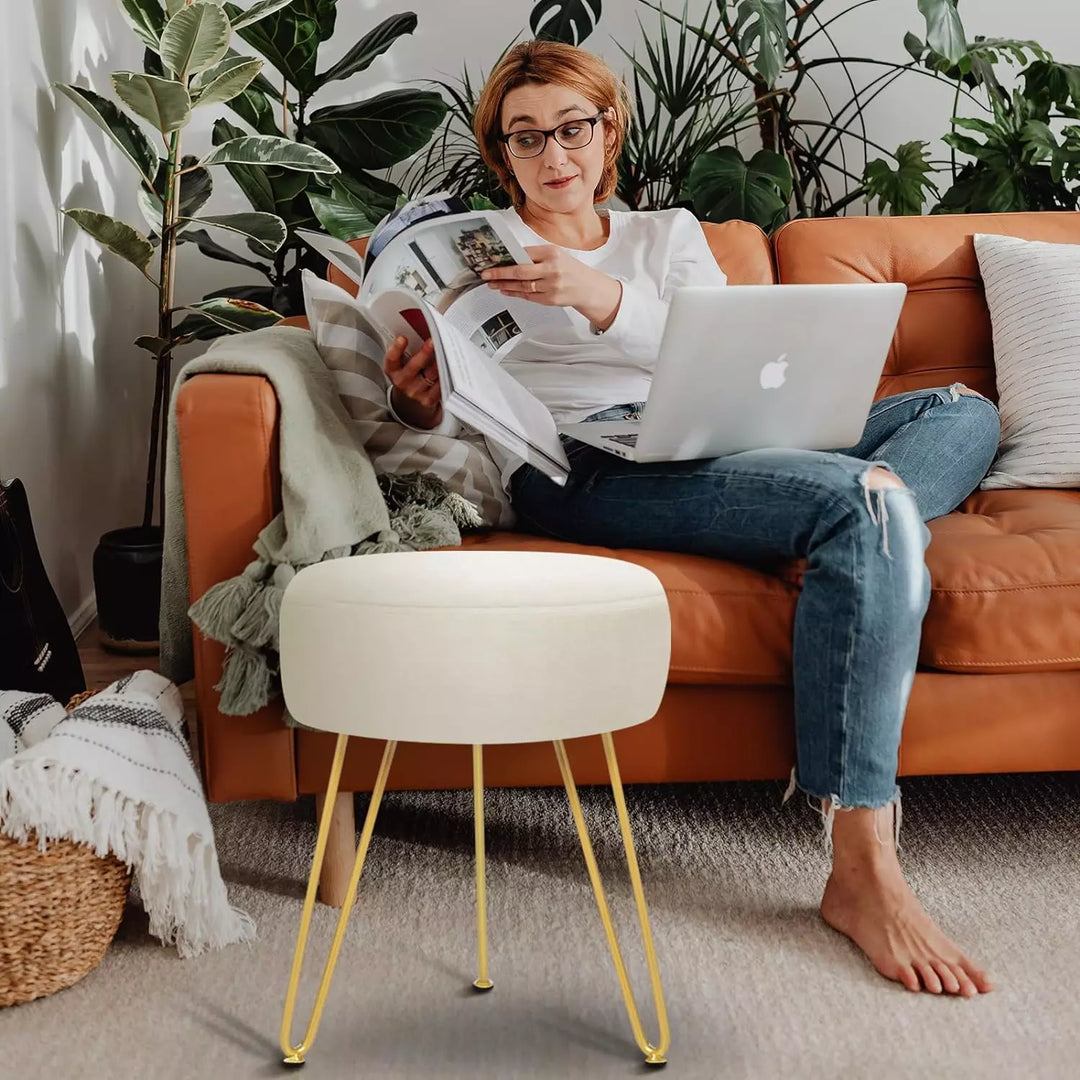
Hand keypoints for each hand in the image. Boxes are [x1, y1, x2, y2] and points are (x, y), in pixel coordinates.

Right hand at [383, 335, 441, 427]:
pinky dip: (448, 375)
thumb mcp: (405, 361)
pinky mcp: (429, 400)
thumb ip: (412, 347)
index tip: (402, 338)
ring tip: (448, 351)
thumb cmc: (412, 373)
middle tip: (433, 341)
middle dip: (424, 353)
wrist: (412, 400)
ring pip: (431, 375)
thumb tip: (428, 327)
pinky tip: (454, 366)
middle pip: (414, 367)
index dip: (396, 349)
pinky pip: (440, 386)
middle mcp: (403, 382)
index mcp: (393, 370)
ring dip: (440, 363)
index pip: (392, 359)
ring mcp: (416, 392)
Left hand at [481, 245, 622, 328]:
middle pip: (520, 271)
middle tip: (485, 274)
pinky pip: (528, 296)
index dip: (507, 257)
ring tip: (491, 283)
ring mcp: (551, 286)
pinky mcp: (550, 299)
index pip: (524, 254)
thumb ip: (536, 256)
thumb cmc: (569, 269)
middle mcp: (552, 269)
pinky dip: (514, 293)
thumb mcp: (556, 255)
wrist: (588, 287)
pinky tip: (505, 290)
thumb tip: (510, 257)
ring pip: (522, 286)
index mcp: (552, 253)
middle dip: (500, 273)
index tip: (493, 259)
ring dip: (505, 285)